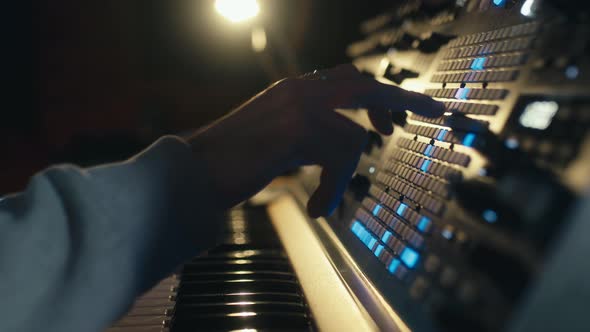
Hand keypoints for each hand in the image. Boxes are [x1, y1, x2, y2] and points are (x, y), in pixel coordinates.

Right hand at [187, 64, 443, 216]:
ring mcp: (298, 105)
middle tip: (435, 113)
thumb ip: (309, 130)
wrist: (194, 173)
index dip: (378, 94)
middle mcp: (299, 88)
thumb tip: (348, 140)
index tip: (397, 116)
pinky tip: (317, 207)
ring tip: (323, 199)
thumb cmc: (233, 163)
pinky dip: (333, 189)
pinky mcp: (297, 130)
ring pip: (353, 137)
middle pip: (366, 86)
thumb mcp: (276, 137)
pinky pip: (340, 160)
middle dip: (402, 100)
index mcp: (293, 88)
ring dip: (343, 176)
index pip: (348, 78)